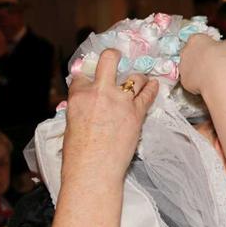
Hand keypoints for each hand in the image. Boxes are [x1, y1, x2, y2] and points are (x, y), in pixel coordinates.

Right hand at [62, 49, 158, 182]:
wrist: (93, 170)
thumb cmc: (78, 154)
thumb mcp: (71, 124)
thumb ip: (81, 108)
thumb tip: (88, 104)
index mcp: (78, 95)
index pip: (82, 76)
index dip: (87, 79)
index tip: (92, 80)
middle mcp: (100, 92)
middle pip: (109, 59)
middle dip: (113, 56)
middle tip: (117, 58)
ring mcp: (120, 101)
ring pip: (134, 77)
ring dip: (137, 78)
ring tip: (139, 80)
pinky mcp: (137, 112)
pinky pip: (148, 94)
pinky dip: (152, 88)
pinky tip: (153, 85)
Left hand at [180, 35, 225, 94]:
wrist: (218, 80)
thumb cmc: (225, 59)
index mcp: (195, 39)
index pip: (200, 39)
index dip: (209, 44)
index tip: (216, 50)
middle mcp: (185, 51)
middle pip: (192, 52)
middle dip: (201, 56)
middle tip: (213, 61)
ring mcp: (182, 67)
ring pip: (189, 66)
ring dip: (198, 68)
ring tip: (211, 73)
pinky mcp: (184, 80)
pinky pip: (190, 79)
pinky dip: (197, 80)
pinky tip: (207, 82)